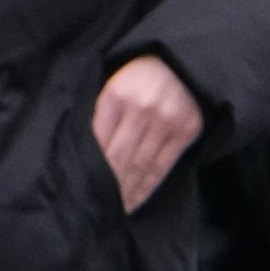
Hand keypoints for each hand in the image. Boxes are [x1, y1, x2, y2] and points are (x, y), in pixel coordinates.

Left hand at [94, 55, 207, 211]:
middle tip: (97, 208)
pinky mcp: (185, 129)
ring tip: (116, 209)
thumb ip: (101, 114)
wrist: (179, 60)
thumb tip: (86, 153)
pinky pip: (163, 166)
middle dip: (109, 186)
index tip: (83, 188)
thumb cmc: (138, 74)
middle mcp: (142, 108)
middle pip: (120, 157)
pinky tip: (137, 199)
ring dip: (127, 191)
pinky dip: (148, 186)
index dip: (92, 168)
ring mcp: (166, 120)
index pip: (99, 141)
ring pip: (141, 165)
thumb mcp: (112, 83)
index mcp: (116, 93)